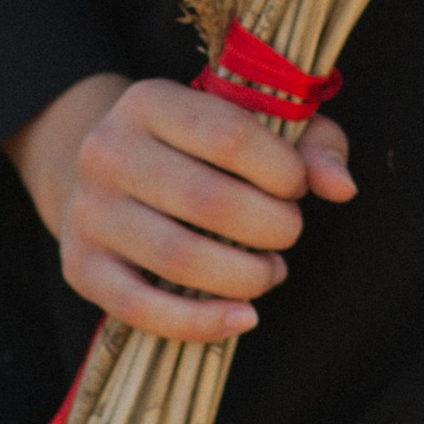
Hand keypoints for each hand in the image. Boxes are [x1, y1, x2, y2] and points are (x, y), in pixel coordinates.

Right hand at [5, 71, 354, 340]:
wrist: (101, 171)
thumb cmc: (194, 147)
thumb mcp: (248, 122)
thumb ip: (308, 144)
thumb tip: (342, 187)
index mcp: (149, 101)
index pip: (230, 136)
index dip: (282, 170)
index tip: (298, 187)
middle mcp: (108, 151)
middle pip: (208, 201)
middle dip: (271, 227)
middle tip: (288, 232)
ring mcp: (88, 211)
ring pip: (178, 258)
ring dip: (245, 276)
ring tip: (271, 272)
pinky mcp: (80, 266)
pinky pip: (141, 308)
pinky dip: (201, 323)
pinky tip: (242, 317)